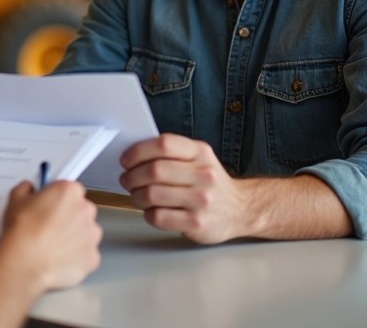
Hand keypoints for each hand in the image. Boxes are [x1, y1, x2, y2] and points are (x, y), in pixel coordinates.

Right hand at [0, 180, 101, 291]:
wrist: (24, 263)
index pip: (70, 190)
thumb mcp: (15, 200)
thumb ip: (26, 189)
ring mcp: (91, 235)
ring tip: (52, 245)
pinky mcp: (92, 257)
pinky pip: (86, 255)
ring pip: (86, 233)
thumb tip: (28, 190)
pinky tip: (58, 259)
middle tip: (48, 227)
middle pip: (81, 210)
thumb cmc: (21, 232)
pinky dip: (76, 257)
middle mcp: (85, 211)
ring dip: (74, 237)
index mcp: (69, 192)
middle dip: (68, 217)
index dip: (58, 198)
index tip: (50, 205)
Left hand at [119, 133, 243, 243]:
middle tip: (127, 180)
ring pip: (152, 194)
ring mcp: (201, 200)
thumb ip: (172, 154)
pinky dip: (148, 214)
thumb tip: (133, 155)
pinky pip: (159, 217)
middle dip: (132, 176)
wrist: (240, 210)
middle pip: (155, 170)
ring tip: (136, 196)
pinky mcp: (196, 223)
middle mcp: (203, 174)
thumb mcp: (199, 159)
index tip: (126, 160)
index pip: (164, 144)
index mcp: (200, 153)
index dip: (138, 151)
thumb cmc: (210, 184)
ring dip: (136, 196)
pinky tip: (152, 211)